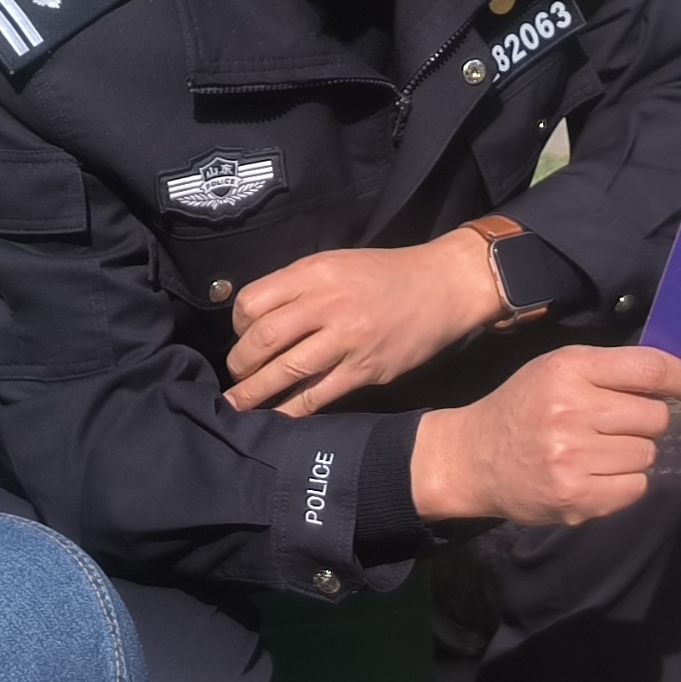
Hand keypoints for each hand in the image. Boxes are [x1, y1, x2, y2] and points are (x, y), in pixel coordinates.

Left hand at [223, 235, 506, 414]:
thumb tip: (255, 319)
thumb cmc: (386, 274)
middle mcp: (328, 303)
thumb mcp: (336, 263)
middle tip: (237, 376)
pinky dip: (291, 410)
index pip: (253, 302)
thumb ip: (298, 286)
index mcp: (314, 273)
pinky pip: (318, 395)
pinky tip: (277, 418)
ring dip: (256, 392)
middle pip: (263, 339)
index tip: (240, 338)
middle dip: (240, 364)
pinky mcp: (366, 369)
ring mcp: (348, 339)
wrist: (443, 286)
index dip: (237, 325)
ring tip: (239, 405)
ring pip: (286, 371)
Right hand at [412, 343, 680, 526]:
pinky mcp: (576, 497)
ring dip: (632, 454)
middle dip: (644, 423)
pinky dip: (623, 484)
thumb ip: (611, 371)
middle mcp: (572, 410)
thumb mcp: (557, 370)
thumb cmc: (524, 408)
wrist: (473, 458)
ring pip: (647, 455)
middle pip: (655, 418)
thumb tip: (679, 382)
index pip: (649, 371)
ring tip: (594, 451)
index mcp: (570, 369)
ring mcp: (573, 458)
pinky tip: (593, 475)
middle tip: (611, 426)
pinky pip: (635, 488)